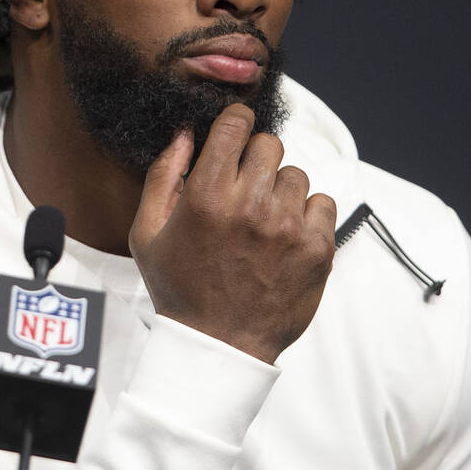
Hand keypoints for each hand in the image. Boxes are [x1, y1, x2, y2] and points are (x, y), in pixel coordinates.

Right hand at [128, 103, 336, 363]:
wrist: (218, 346)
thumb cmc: (179, 289)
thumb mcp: (147, 233)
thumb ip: (163, 175)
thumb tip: (186, 133)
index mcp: (206, 196)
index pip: (236, 125)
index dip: (236, 123)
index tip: (236, 133)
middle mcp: (250, 206)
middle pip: (270, 144)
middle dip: (255, 159)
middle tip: (244, 188)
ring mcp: (288, 227)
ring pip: (296, 175)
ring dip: (280, 190)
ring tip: (262, 222)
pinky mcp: (317, 249)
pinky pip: (323, 203)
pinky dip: (307, 215)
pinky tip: (284, 237)